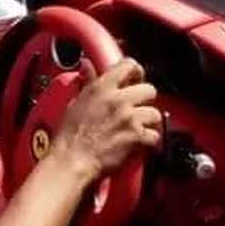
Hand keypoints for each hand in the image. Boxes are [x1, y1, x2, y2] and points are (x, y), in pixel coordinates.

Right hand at [51, 58, 161, 182]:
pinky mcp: (137, 137)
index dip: (135, 71)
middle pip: (149, 89)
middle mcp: (118, 100)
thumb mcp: (75, 103)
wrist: (72, 161)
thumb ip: (87, 82)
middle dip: (145, 98)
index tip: (135, 78)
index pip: (128, 65)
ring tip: (137, 127)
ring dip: (148, 121)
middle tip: (137, 106)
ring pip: (155, 113)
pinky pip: (155, 135)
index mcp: (102, 88)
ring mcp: (129, 118)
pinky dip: (149, 141)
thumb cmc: (69, 137)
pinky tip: (139, 143)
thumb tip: (87, 66)